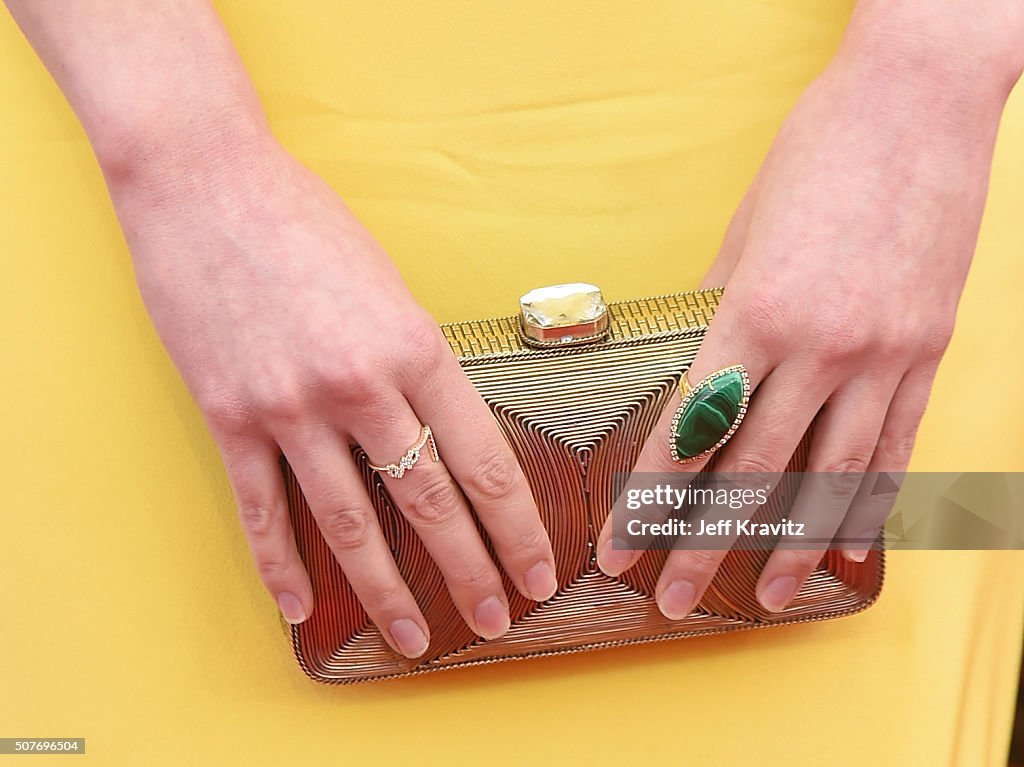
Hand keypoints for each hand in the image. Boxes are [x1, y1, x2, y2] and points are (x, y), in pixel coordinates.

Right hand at [107, 131, 556, 656]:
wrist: (205, 183)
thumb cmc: (305, 223)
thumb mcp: (390, 286)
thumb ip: (415, 362)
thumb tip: (437, 428)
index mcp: (416, 348)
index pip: (485, 461)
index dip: (518, 527)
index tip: (537, 570)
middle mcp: (361, 386)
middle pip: (431, 504)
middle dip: (471, 571)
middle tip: (495, 618)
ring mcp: (292, 408)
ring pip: (351, 524)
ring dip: (386, 590)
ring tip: (411, 635)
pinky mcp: (230, 416)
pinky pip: (261, 509)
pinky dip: (281, 566)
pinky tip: (302, 607)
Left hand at [596, 34, 1014, 616]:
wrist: (918, 102)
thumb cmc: (816, 155)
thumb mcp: (742, 233)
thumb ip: (716, 313)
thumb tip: (691, 369)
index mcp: (753, 312)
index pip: (689, 433)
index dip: (649, 502)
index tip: (618, 549)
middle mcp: (820, 347)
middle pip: (753, 472)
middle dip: (703, 545)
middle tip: (672, 599)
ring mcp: (883, 354)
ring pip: (830, 476)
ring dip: (791, 545)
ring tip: (763, 597)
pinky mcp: (928, 352)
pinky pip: (896, 446)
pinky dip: (869, 505)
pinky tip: (847, 546)